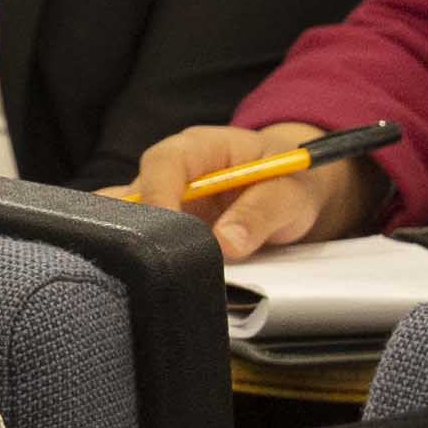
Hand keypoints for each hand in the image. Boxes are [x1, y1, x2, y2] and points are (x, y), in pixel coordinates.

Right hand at [124, 120, 375, 261]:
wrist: (296, 187)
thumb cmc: (290, 180)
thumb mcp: (289, 194)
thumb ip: (260, 214)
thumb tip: (228, 243)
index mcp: (201, 147)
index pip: (164, 163)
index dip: (159, 196)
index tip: (167, 236)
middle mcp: (173, 172)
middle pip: (133, 194)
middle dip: (135, 228)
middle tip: (152, 263)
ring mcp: (165, 201)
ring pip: (131, 222)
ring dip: (138, 248)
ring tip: (152, 275)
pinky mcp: (166, 228)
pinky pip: (145, 242)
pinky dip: (146, 260)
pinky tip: (155, 280)